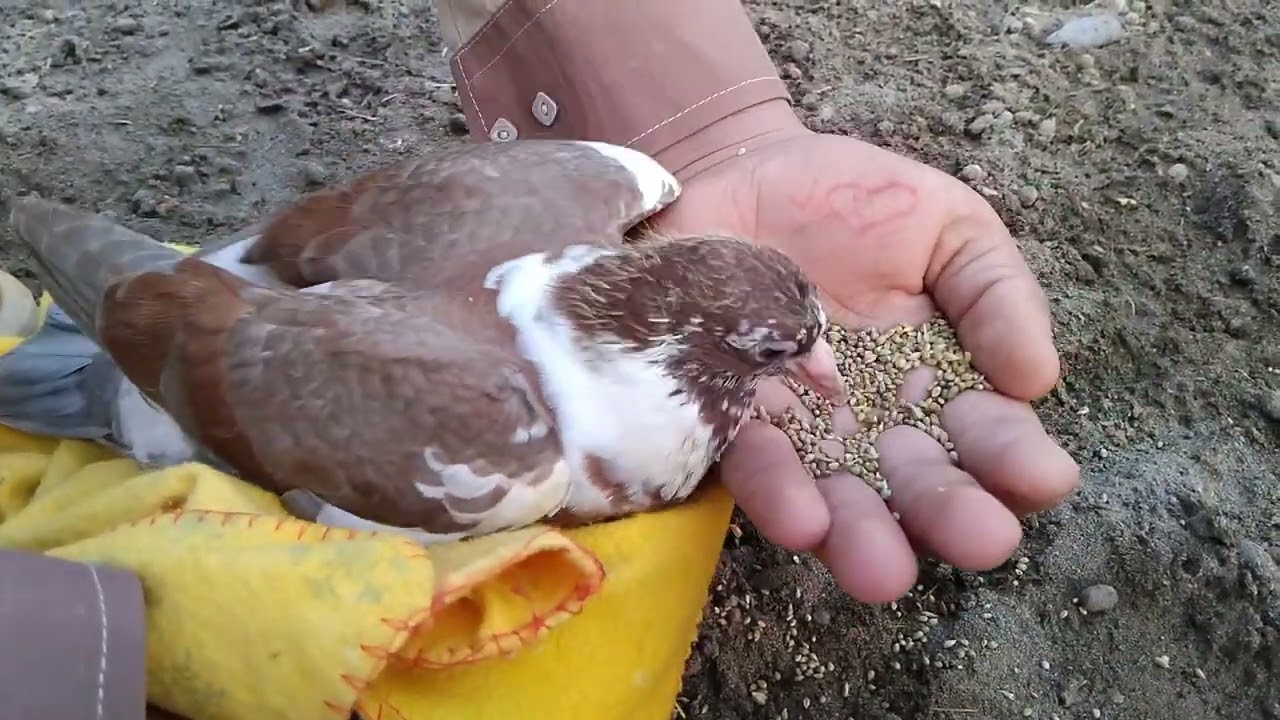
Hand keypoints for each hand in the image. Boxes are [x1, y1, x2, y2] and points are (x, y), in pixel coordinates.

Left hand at [653, 107, 1080, 602]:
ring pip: (835, 499)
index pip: (988, 435)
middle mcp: (874, 425)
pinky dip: (776, 494)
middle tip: (979, 538)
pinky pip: (751, 463)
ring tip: (880, 568)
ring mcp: (798, 429)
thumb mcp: (949, 229)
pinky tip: (803, 519)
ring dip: (861, 536)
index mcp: (941, 384)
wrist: (739, 169)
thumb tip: (1037, 380)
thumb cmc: (854, 201)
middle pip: (915, 487)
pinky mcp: (724, 417)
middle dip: (946, 515)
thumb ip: (996, 296)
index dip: (1017, 459)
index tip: (1042, 475)